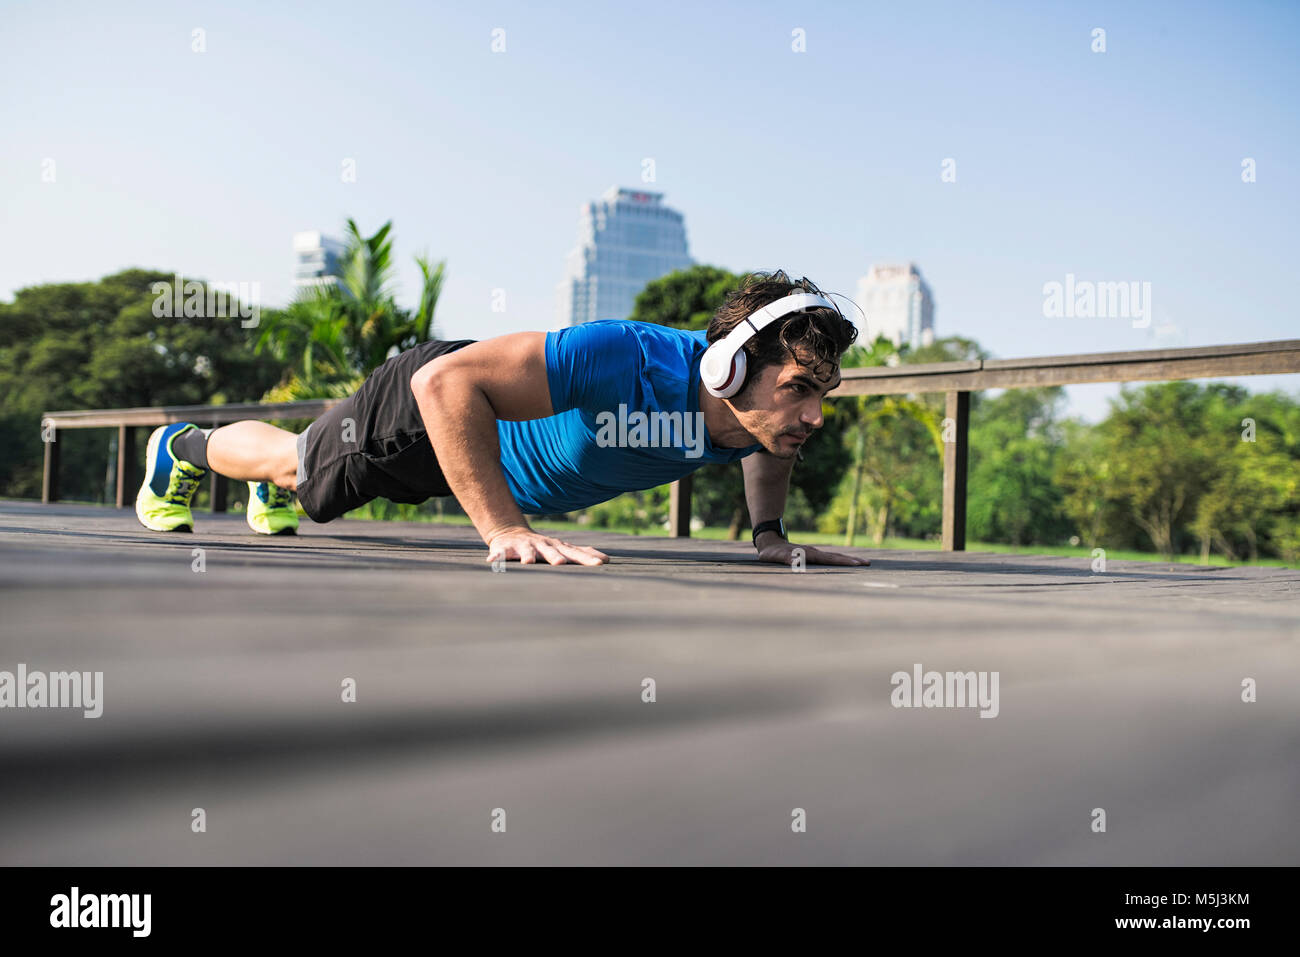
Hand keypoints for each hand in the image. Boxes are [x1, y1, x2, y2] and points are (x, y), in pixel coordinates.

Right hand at [486, 526, 608, 565]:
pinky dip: (497, 557)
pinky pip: (500, 554)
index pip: (576, 554)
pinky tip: (492, 561)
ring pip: (526, 551)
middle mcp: (542, 546)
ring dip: (527, 555)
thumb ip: (583, 554)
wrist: (511, 533)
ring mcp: (524, 546)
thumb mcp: (563, 548)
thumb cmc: (543, 546)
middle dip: (556, 557)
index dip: (587, 559)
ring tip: (527, 561)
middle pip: (551, 551)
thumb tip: (607, 559)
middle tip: (561, 564)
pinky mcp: (505, 549)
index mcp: (557, 547)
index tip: (601, 564)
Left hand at [757, 539, 869, 566]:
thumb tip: (798, 560)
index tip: (857, 564)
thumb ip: (786, 558)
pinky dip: (840, 561)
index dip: (843, 562)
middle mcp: (814, 553)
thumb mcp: (775, 557)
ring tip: (862, 563)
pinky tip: (847, 564)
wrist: (769, 543)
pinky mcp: (812, 556)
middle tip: (868, 564)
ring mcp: (814, 554)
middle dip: (852, 560)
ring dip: (848, 560)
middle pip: (836, 557)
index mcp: (808, 554)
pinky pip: (829, 559)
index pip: (829, 559)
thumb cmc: (771, 553)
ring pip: (834, 557)